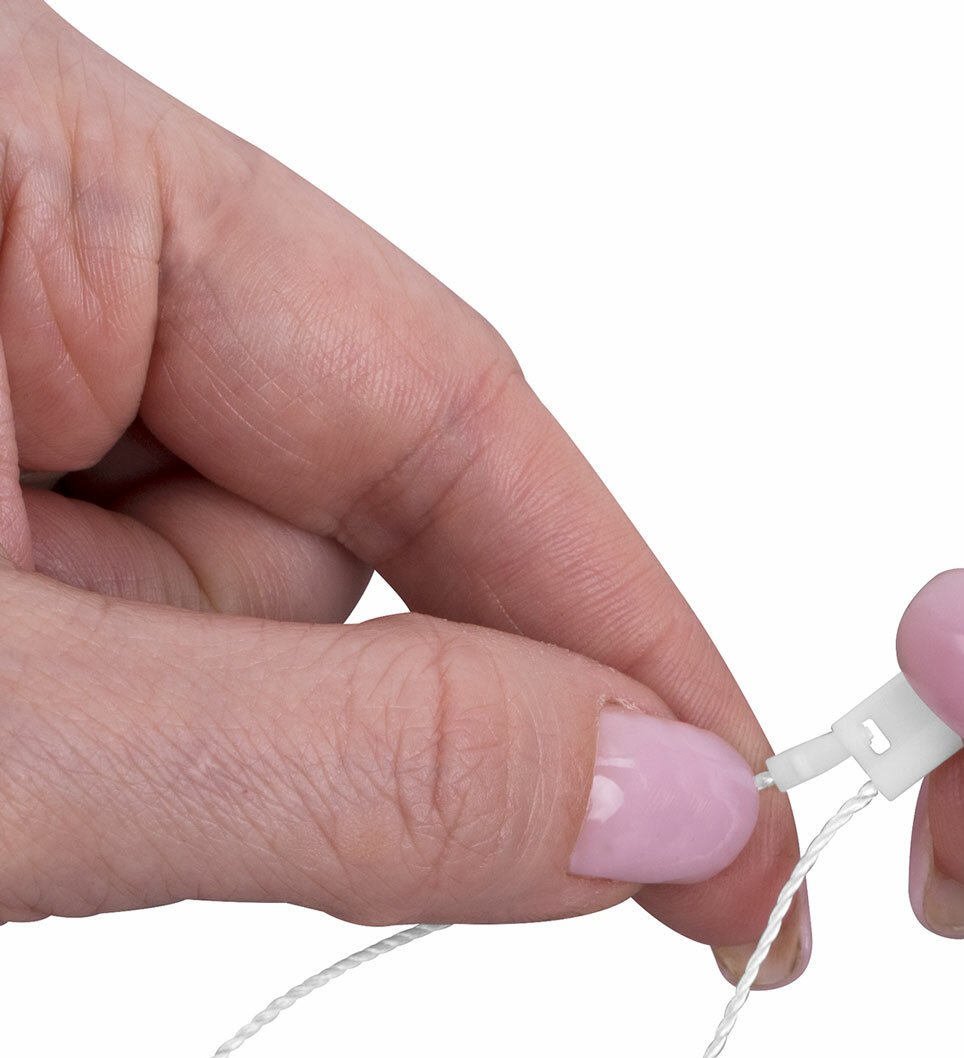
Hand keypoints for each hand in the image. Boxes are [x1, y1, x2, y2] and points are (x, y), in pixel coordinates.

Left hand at [0, 3, 804, 985]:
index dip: (616, 625)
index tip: (737, 818)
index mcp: (18, 154)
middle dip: (353, 707)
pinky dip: (125, 723)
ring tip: (20, 784)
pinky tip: (17, 761)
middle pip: (338, 501)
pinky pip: (133, 611)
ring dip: (187, 725)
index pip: (444, 399)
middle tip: (285, 843)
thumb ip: (350, 764)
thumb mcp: (6, 733)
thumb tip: (668, 802)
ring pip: (230, 584)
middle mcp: (5, 225)